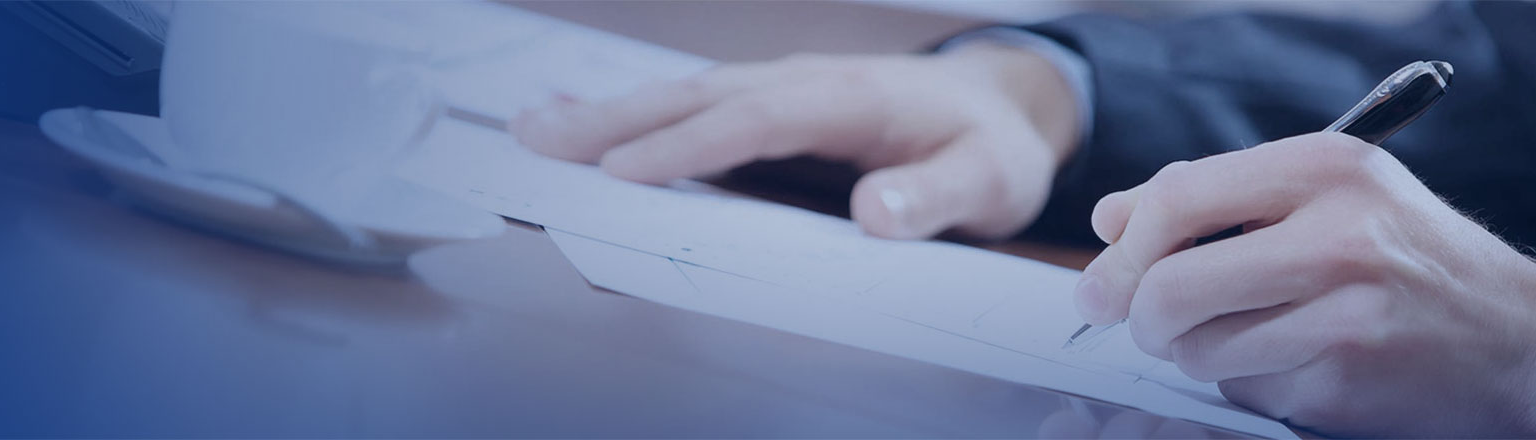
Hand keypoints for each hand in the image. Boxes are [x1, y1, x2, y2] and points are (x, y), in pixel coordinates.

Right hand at [511, 44, 1079, 239]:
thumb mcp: (989, 181)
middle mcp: (804, 82)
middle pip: (699, 97)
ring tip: (534, 130)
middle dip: (617, 120)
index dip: (689, 144)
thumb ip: (938, 197)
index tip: (624, 171)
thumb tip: (876, 214)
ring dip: (610, 114)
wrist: (1001, 106)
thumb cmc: (991, 149)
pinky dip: (637, 115)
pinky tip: (579, 119)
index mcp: (851, 98)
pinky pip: (695, 107)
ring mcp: (782, 89)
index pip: (757, 119)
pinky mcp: (770, 106)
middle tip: (539, 141)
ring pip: (685, 97)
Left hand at [1074, 133, 1535, 436]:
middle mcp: (1337, 234)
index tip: (1109, 277)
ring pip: (1196, 347)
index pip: (1176, 198)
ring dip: (1198, 353)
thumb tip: (1111, 220)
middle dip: (1141, 316)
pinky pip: (1242, 389)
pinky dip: (1249, 382)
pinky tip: (1297, 362)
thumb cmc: (1410, 258)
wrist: (1522, 337)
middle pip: (1169, 286)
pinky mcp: (1342, 379)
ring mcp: (1342, 312)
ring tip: (1246, 336)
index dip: (1126, 247)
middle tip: (1150, 325)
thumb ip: (1218, 199)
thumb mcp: (1330, 195)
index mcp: (1325, 167)